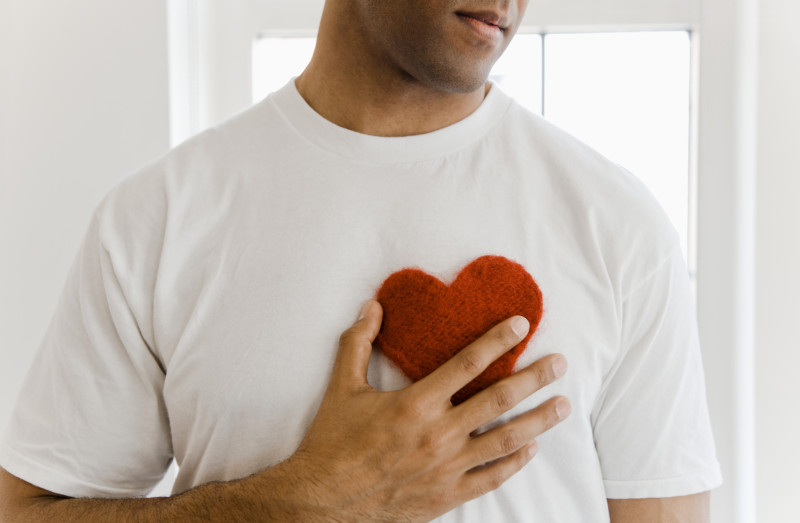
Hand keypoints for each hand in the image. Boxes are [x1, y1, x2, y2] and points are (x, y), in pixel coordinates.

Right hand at [283, 299, 570, 521]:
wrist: (323, 502)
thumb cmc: (332, 443)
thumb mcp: (342, 387)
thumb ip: (358, 343)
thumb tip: (372, 306)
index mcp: (416, 403)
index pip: (467, 363)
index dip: (497, 341)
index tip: (521, 325)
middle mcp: (439, 433)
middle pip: (499, 399)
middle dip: (534, 378)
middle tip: (560, 363)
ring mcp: (447, 467)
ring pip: (506, 439)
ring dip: (538, 420)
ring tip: (563, 405)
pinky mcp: (447, 494)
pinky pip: (491, 476)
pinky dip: (515, 462)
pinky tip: (531, 449)